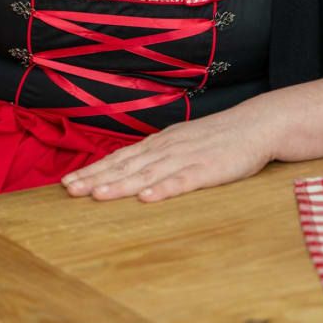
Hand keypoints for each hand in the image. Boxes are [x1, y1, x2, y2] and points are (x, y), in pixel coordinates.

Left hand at [61, 103, 273, 202]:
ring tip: (97, 195)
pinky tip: (147, 198)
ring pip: (148, 174)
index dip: (94, 169)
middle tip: (68, 190)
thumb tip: (128, 168)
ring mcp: (186, 158)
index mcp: (160, 143)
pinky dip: (163, 189)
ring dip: (121, 185)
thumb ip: (156, 155)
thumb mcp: (181, 141)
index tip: (68, 182)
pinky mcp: (208, 170)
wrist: (254, 124)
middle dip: (96, 178)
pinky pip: (182, 181)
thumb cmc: (216, 137)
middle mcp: (167, 148)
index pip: (120, 158)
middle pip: (126, 166)